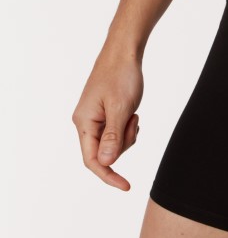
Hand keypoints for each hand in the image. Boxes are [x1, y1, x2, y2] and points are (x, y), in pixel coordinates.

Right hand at [71, 47, 143, 190]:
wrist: (124, 51)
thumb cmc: (121, 75)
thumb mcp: (120, 107)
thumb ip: (113, 137)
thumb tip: (105, 163)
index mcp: (84, 122)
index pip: (92, 160)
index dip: (109, 176)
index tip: (126, 186)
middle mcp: (85, 122)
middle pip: (105, 152)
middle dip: (124, 142)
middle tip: (134, 120)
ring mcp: (94, 117)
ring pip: (113, 143)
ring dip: (127, 133)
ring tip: (133, 112)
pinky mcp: (104, 113)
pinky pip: (117, 132)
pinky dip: (127, 126)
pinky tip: (132, 111)